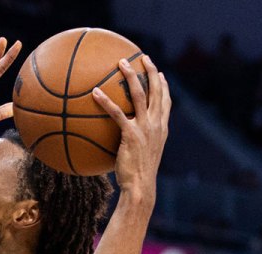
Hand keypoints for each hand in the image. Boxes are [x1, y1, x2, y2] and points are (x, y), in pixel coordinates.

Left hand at [91, 55, 170, 195]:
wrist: (140, 187)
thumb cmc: (138, 176)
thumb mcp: (142, 157)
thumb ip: (137, 143)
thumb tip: (124, 140)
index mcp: (161, 129)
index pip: (166, 103)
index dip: (164, 86)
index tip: (160, 74)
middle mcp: (156, 125)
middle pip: (156, 91)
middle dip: (151, 71)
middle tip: (144, 57)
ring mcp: (145, 128)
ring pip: (139, 95)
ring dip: (131, 76)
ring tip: (121, 62)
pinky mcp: (131, 134)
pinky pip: (117, 113)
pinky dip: (106, 101)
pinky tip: (95, 92)